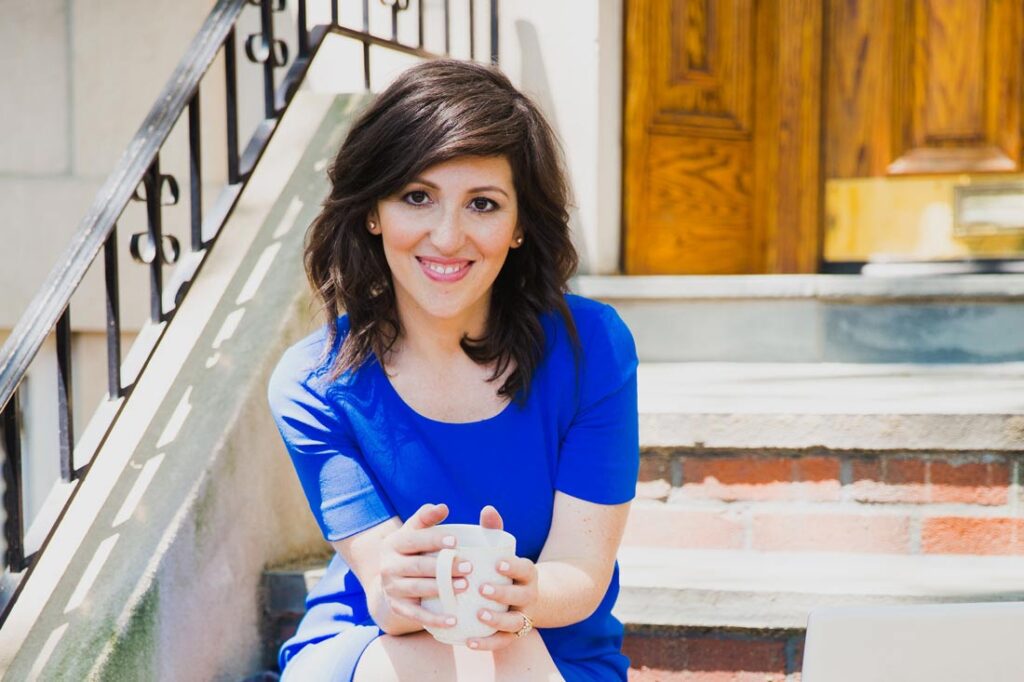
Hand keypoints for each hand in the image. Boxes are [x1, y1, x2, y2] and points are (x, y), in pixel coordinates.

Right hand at [377, 502, 472, 629]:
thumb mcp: (415, 531)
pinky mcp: (398, 607)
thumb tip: (442, 507)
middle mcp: (389, 565)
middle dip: (443, 567)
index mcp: (394, 543)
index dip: (434, 540)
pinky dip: (434, 618)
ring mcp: (392, 587)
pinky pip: (416, 614)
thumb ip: (427, 517)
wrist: (391, 579)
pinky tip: (453, 619)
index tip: (455, 541)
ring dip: (441, 588)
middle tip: (469, 567)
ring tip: (465, 586)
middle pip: (418, 566)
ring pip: (417, 588)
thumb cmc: (413, 549)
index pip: (414, 539)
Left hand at [467, 505, 539, 651]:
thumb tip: (487, 509)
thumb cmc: (506, 569)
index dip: (514, 567)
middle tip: (482, 588)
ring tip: (479, 615)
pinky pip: (502, 643)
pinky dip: (487, 644)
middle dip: (503, 594)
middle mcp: (528, 596)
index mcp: (527, 574)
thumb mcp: (504, 549)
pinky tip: (469, 642)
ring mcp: (521, 616)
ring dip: (498, 621)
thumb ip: (494, 531)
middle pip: (521, 597)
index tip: (498, 563)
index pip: (526, 569)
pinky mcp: (510, 634)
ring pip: (515, 623)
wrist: (527, 599)